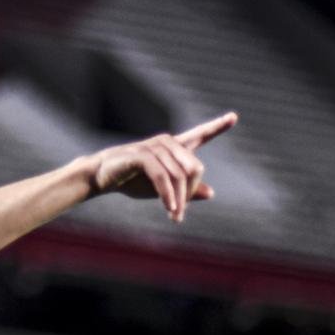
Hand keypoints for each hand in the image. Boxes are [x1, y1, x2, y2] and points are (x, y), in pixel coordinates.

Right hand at [86, 112, 237, 222]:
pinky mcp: (142, 155)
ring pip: (181, 175)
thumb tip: (211, 193)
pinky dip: (169, 195)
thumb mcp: (163, 188)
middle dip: (191, 193)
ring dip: (179, 200)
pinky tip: (170, 209)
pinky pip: (164, 177)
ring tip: (174, 216)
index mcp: (173, 148)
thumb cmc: (131, 180)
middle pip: (196, 167)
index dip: (217, 127)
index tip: (234, 117)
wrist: (100, 177)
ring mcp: (154, 146)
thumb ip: (186, 189)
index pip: (199, 135)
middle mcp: (166, 142)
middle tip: (179, 213)